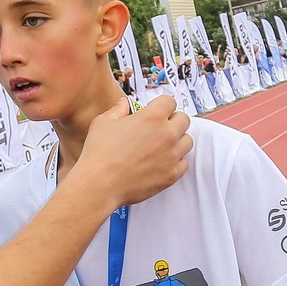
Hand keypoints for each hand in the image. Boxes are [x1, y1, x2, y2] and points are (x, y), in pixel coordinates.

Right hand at [68, 96, 191, 208]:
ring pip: (187, 141)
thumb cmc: (99, 153)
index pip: (170, 101)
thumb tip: (124, 103)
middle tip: (160, 127)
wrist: (100, 184)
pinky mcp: (172, 175)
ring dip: (178, 140)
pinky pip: (184, 163)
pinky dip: (176, 161)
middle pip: (183, 119)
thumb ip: (118, 110)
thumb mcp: (103, 122)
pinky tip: (162, 162)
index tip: (157, 110)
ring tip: (163, 145)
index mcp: (152, 117)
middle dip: (173, 120)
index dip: (162, 105)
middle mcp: (167, 134)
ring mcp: (172, 155)